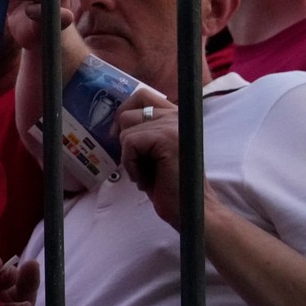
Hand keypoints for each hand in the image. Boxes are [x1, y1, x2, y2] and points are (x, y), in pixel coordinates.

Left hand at [117, 95, 188, 228]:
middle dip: (123, 140)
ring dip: (128, 157)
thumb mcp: (151, 153)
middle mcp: (177, 115)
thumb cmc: (169, 185)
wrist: (192, 210)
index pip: (141, 96)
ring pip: (126, 130)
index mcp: (175, 116)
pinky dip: (130, 164)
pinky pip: (130, 142)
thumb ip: (141, 133)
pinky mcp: (167, 138)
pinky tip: (144, 178)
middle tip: (134, 162)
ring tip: (145, 173)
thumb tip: (113, 123)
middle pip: (128, 112)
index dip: (124, 113)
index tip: (119, 137)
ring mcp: (174, 125)